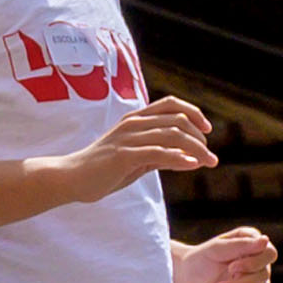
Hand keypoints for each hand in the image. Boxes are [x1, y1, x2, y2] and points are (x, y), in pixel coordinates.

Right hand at [51, 98, 217, 200]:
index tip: (207, 131)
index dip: (194, 113)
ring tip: (208, 162)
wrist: (72, 178)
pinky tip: (191, 165)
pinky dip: (179, 157)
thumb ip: (162, 155)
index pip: (171, 104)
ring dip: (196, 148)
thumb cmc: (104, 169)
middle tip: (210, 157)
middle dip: (200, 138)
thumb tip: (193, 158)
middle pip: (178, 120)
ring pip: (172, 134)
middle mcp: (133, 124)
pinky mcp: (123, 155)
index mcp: (135, 120)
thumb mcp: (138, 160)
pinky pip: (157, 152)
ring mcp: (127, 138)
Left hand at [176, 226, 276, 282]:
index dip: (253, 264)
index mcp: (251, 241)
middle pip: (264, 275)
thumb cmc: (200, 259)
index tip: (231, 268)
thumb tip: (265, 240)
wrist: (187, 278)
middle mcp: (258, 258)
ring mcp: (256, 277)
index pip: (269, 253)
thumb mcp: (216, 250)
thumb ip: (240, 245)